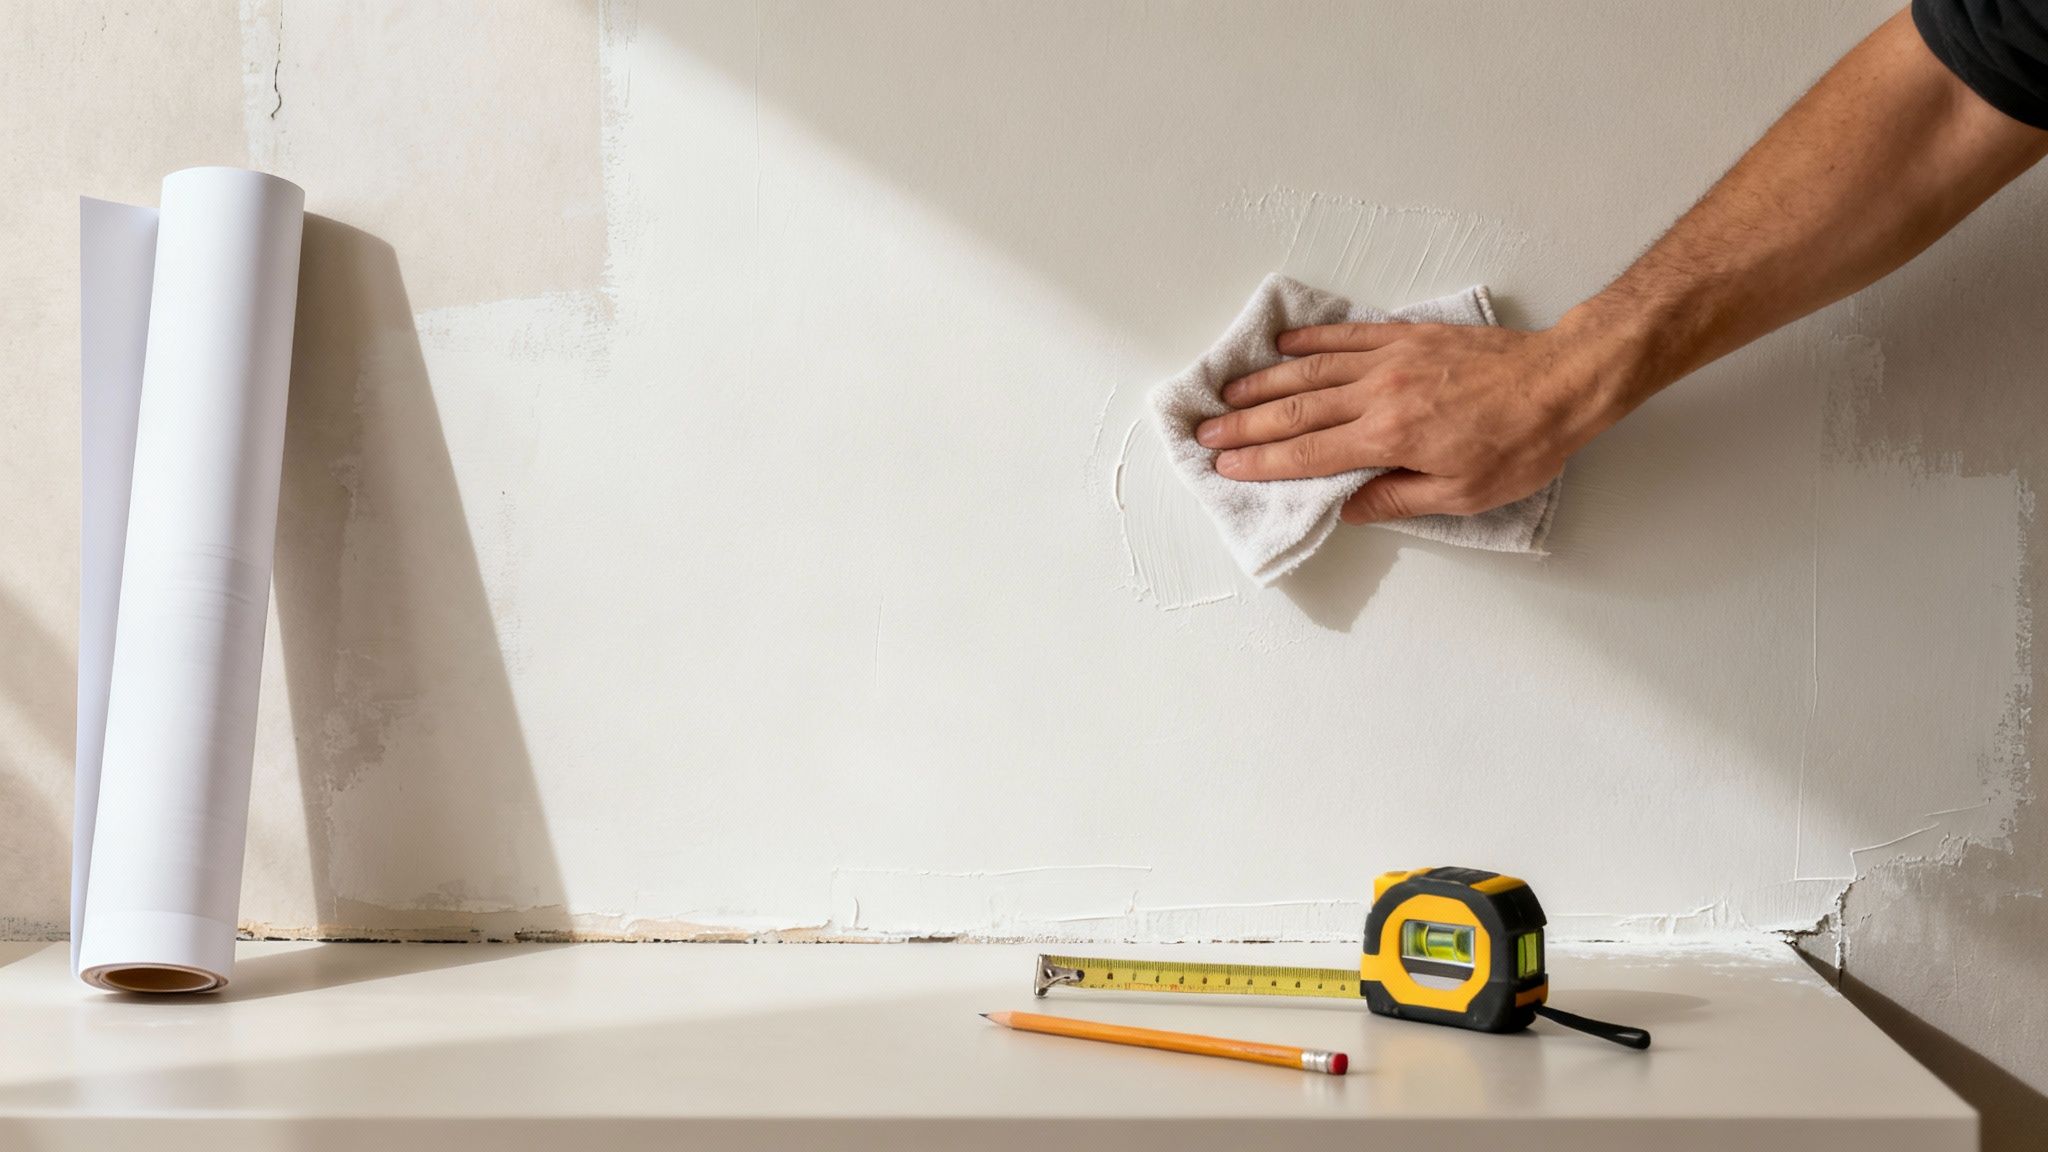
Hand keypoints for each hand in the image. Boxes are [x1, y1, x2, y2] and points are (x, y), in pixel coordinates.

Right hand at [1195, 318, 1625, 522]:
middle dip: (1245, 425)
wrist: (1561, 382)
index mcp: (1389, 439)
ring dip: (1265, 381)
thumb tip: (1348, 507)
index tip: (1226, 467)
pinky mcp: (1408, 335)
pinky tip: (1285, 344)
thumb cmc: (1520, 446)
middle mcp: (1379, 394)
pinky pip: (1348, 335)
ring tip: (1228, 393)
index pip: (1308, 454)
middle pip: (1296, 410)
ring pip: (1312, 369)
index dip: (1261, 463)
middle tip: (1205, 433)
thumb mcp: (1462, 495)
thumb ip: (1397, 499)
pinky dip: (1312, 339)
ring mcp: (1391, 359)